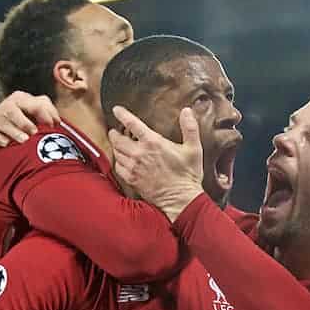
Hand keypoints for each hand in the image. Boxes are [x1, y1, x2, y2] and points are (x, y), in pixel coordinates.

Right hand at [0, 91, 60, 146]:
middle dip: (25, 123)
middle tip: (34, 133)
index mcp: (20, 98)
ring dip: (15, 133)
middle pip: (13, 112)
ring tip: (25, 140)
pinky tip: (8, 144)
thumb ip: (49, 110)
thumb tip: (56, 121)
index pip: (34, 105)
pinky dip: (0, 140)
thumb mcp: (40, 108)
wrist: (11, 126)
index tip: (53, 127)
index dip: (45, 116)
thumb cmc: (30, 117)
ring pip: (3, 124)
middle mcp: (7, 106)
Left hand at [109, 106, 203, 220]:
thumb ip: (190, 128)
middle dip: (115, 132)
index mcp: (153, 143)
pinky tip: (122, 160)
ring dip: (116, 146)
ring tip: (119, 144)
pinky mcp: (131, 179)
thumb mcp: (194, 149)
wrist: (181, 199)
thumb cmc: (188, 175)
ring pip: (116, 152)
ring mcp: (134, 167)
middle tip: (116, 131)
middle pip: (118, 138)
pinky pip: (118, 167)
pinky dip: (118, 161)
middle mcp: (140, 153)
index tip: (117, 110)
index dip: (122, 114)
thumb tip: (187, 111)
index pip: (132, 123)